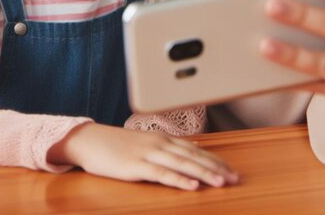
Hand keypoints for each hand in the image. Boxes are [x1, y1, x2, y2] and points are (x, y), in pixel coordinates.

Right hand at [49, 123, 238, 190]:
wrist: (90, 140)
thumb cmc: (116, 144)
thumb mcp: (146, 142)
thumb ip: (169, 146)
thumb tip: (192, 146)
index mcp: (163, 139)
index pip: (195, 149)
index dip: (214, 159)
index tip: (231, 170)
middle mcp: (159, 144)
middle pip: (193, 156)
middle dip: (216, 167)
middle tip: (235, 178)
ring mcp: (148, 154)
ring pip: (182, 164)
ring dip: (203, 173)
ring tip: (221, 182)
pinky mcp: (136, 166)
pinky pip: (161, 173)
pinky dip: (178, 180)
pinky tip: (192, 186)